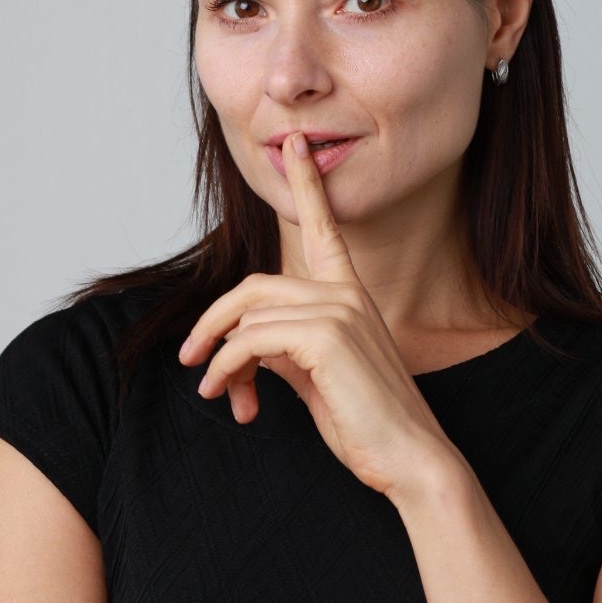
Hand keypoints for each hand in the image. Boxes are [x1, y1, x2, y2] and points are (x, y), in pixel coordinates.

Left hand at [177, 130, 460, 501]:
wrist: (410, 458)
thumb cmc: (368, 425)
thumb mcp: (318, 379)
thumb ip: (285, 351)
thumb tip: (246, 351)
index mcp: (350, 296)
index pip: (323, 228)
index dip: (307, 183)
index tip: (295, 143)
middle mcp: (346, 294)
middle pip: (252, 286)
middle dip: (211, 323)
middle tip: (192, 361)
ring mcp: (339, 311)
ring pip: (246, 317)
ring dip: (218, 359)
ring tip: (218, 395)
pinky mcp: (326, 336)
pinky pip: (251, 341)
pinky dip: (227, 368)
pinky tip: (228, 396)